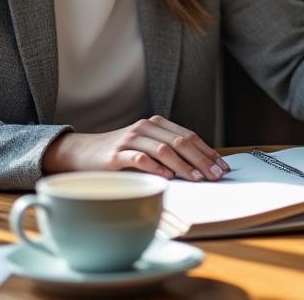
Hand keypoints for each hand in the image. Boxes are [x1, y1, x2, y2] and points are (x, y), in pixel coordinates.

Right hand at [42, 115, 230, 180]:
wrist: (81, 153)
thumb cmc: (119, 153)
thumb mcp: (146, 147)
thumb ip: (168, 152)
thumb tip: (201, 167)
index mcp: (156, 124)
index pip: (188, 136)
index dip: (207, 151)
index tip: (222, 166)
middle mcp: (145, 128)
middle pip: (180, 142)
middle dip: (202, 159)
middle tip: (216, 175)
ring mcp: (130, 139)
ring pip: (163, 149)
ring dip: (183, 165)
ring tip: (197, 178)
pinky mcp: (116, 155)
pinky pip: (140, 159)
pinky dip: (156, 168)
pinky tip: (168, 178)